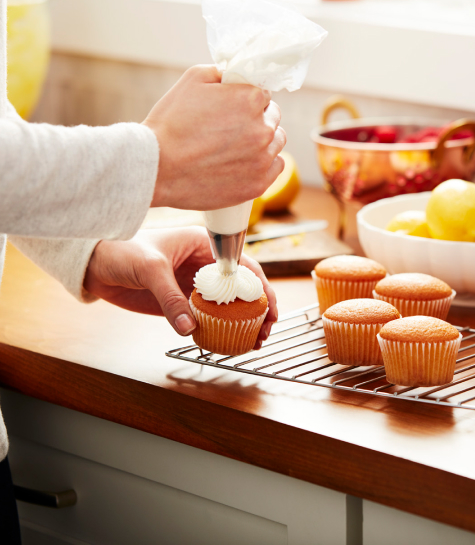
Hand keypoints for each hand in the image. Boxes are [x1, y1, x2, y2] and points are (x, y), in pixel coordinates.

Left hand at [83, 227, 278, 346]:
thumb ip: (170, 297)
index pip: (242, 266)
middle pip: (241, 288)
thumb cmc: (120, 250)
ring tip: (254, 341)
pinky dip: (220, 330)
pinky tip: (228, 343)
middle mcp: (204, 264)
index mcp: (204, 245)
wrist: (92, 264)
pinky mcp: (181, 302)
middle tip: (266, 331)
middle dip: (258, 309)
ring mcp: (193, 284)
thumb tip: (189, 327)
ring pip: (228, 305)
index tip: (269, 308)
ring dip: (243, 323)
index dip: (261, 287)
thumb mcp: (149, 269)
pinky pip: (207, 317)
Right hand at [144, 65, 286, 210]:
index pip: (263, 94)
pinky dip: (265, 163)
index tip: (232, 108)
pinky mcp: (258, 184)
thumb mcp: (193, 79)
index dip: (247, 99)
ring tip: (236, 146)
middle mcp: (263, 129)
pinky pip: (276, 167)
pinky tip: (246, 162)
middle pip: (272, 118)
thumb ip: (224, 73)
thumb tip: (239, 77)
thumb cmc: (171, 122)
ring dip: (263, 141)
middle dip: (257, 119)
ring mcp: (262, 159)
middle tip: (232, 127)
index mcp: (251, 100)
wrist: (156, 167)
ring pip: (276, 142)